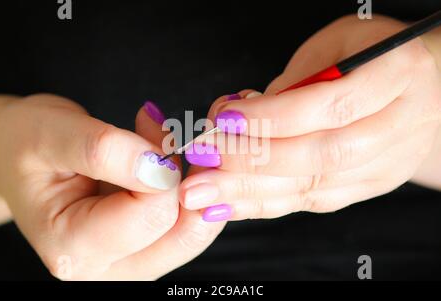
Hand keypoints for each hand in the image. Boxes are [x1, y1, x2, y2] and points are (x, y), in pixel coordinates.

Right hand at [0, 94, 223, 279]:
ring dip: (194, 184)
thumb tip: (161, 168)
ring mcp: (129, 262)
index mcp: (73, 247)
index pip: (151, 214)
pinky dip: (189, 189)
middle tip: (170, 135)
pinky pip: (186, 224)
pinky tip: (166, 160)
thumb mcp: (52, 135)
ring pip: (192, 232)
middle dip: (191, 178)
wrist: (17, 156)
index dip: (164, 168)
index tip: (151, 126)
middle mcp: (106, 268)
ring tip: (164, 144)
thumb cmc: (26, 145)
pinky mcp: (143, 248)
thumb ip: (104, 151)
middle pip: (182, 233)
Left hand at [179, 15, 440, 220]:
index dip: (274, 117)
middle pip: (322, 155)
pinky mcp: (371, 185)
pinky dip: (268, 204)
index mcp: (398, 75)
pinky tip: (230, 203)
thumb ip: (293, 83)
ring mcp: (389, 163)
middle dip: (253, 162)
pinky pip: (315, 202)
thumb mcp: (335, 45)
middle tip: (202, 164)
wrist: (419, 85)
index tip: (225, 120)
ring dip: (251, 191)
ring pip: (315, 187)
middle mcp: (402, 124)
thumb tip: (240, 121)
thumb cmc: (369, 53)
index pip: (331, 105)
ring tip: (204, 192)